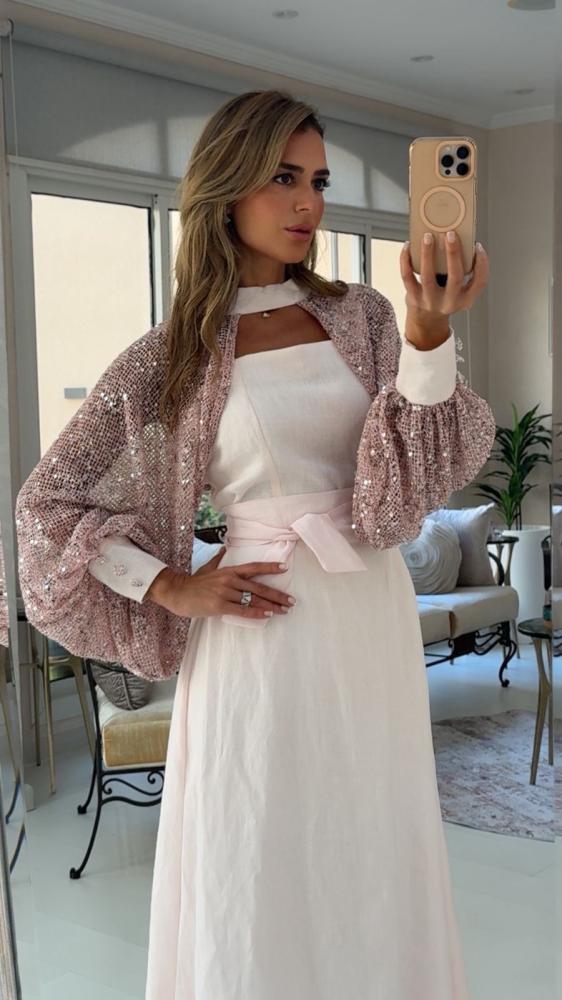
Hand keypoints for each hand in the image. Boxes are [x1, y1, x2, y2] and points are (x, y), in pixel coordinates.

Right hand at [145, 547, 295, 619]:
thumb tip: (222, 550)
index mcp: (228, 570)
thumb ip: (218, 560)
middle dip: (277, 595)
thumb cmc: (193, 582)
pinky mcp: (219, 605)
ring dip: (271, 605)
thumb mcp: (207, 567)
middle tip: (291, 601)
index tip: (284, 568)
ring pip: (253, 599)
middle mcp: (229, 579)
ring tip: (284, 610)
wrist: (176, 591)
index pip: (253, 567)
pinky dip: (256, 612)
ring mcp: (224, 592)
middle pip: (258, 587)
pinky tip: (267, 615)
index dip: (269, 567)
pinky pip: (242, 610)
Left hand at [400, 230, 488, 346]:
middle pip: (455, 277)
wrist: (426, 320)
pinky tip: (408, 247)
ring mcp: (430, 301)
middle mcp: (449, 302)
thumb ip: (463, 270)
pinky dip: (406, 261)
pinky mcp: (414, 298)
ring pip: (428, 277)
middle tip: (450, 235)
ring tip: (428, 237)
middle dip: (453, 254)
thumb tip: (458, 239)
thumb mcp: (460, 290)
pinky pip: (407, 277)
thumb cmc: (445, 297)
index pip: (480, 281)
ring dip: (428, 254)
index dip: (482, 263)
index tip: (477, 246)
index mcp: (466, 299)